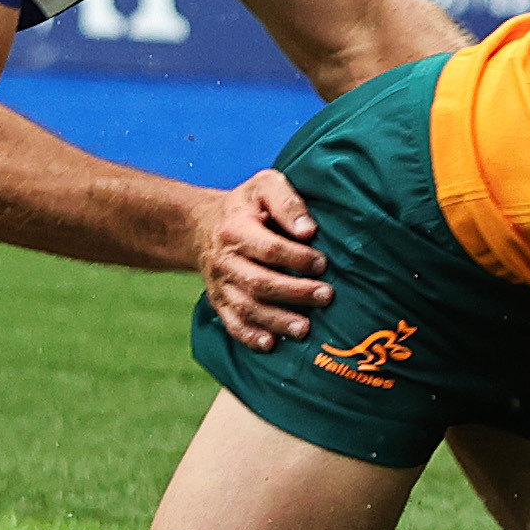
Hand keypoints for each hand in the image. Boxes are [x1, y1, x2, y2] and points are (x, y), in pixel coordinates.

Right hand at [196, 166, 332, 346]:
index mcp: (236, 229)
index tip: (323, 263)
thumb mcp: (264, 186)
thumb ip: (287, 202)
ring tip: (305, 328)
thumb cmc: (247, 205)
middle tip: (326, 295)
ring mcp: (221, 285)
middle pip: (259, 282)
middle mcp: (226, 260)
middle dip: (294, 292)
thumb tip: (308, 230)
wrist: (203, 225)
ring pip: (247, 307)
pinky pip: (232, 323)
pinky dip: (250, 336)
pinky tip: (271, 343)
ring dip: (277, 320)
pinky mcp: (220, 302)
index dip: (297, 258)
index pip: (269, 248)